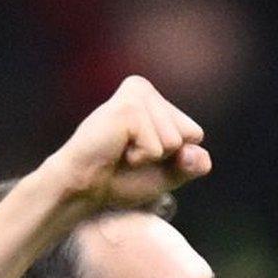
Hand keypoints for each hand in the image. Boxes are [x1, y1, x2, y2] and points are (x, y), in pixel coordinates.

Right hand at [43, 76, 210, 211]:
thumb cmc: (117, 180)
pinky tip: (115, 151)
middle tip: (126, 156)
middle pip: (189, 134)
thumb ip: (191, 164)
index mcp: (152, 98)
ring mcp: (136, 96)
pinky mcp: (128, 109)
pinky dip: (139, 158)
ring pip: (174, 141)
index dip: (171, 158)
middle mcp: (144, 89)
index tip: (138, 157)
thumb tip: (197, 153)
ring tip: (119, 153)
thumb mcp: (165, 173)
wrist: (79, 189)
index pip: (194, 133)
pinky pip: (157, 146)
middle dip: (162, 157)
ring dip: (148, 158)